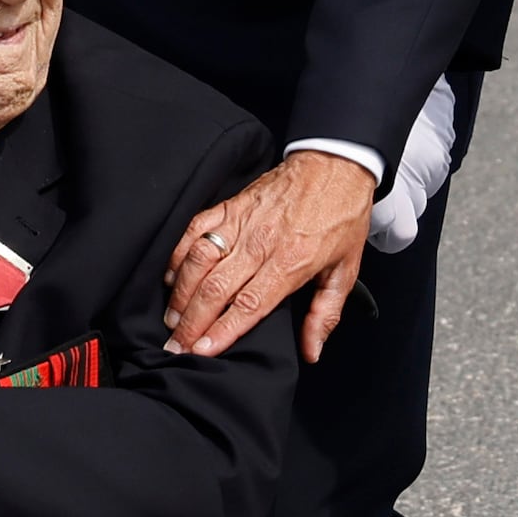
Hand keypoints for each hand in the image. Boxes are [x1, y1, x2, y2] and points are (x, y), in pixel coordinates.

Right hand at [170, 152, 378, 359]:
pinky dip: (178, 254)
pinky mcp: (230, 205)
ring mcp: (241, 221)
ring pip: (199, 260)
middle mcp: (261, 243)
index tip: (201, 351)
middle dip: (191, 323)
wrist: (335, 164)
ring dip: (180, 293)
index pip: (249, 305)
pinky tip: (171, 277)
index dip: (222, 331)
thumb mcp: (346, 270)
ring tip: (172, 319)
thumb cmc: (341, 217)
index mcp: (291, 262)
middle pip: (216, 289)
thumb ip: (325, 313)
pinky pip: (195, 230)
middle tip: (175, 346)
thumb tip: (311, 350)